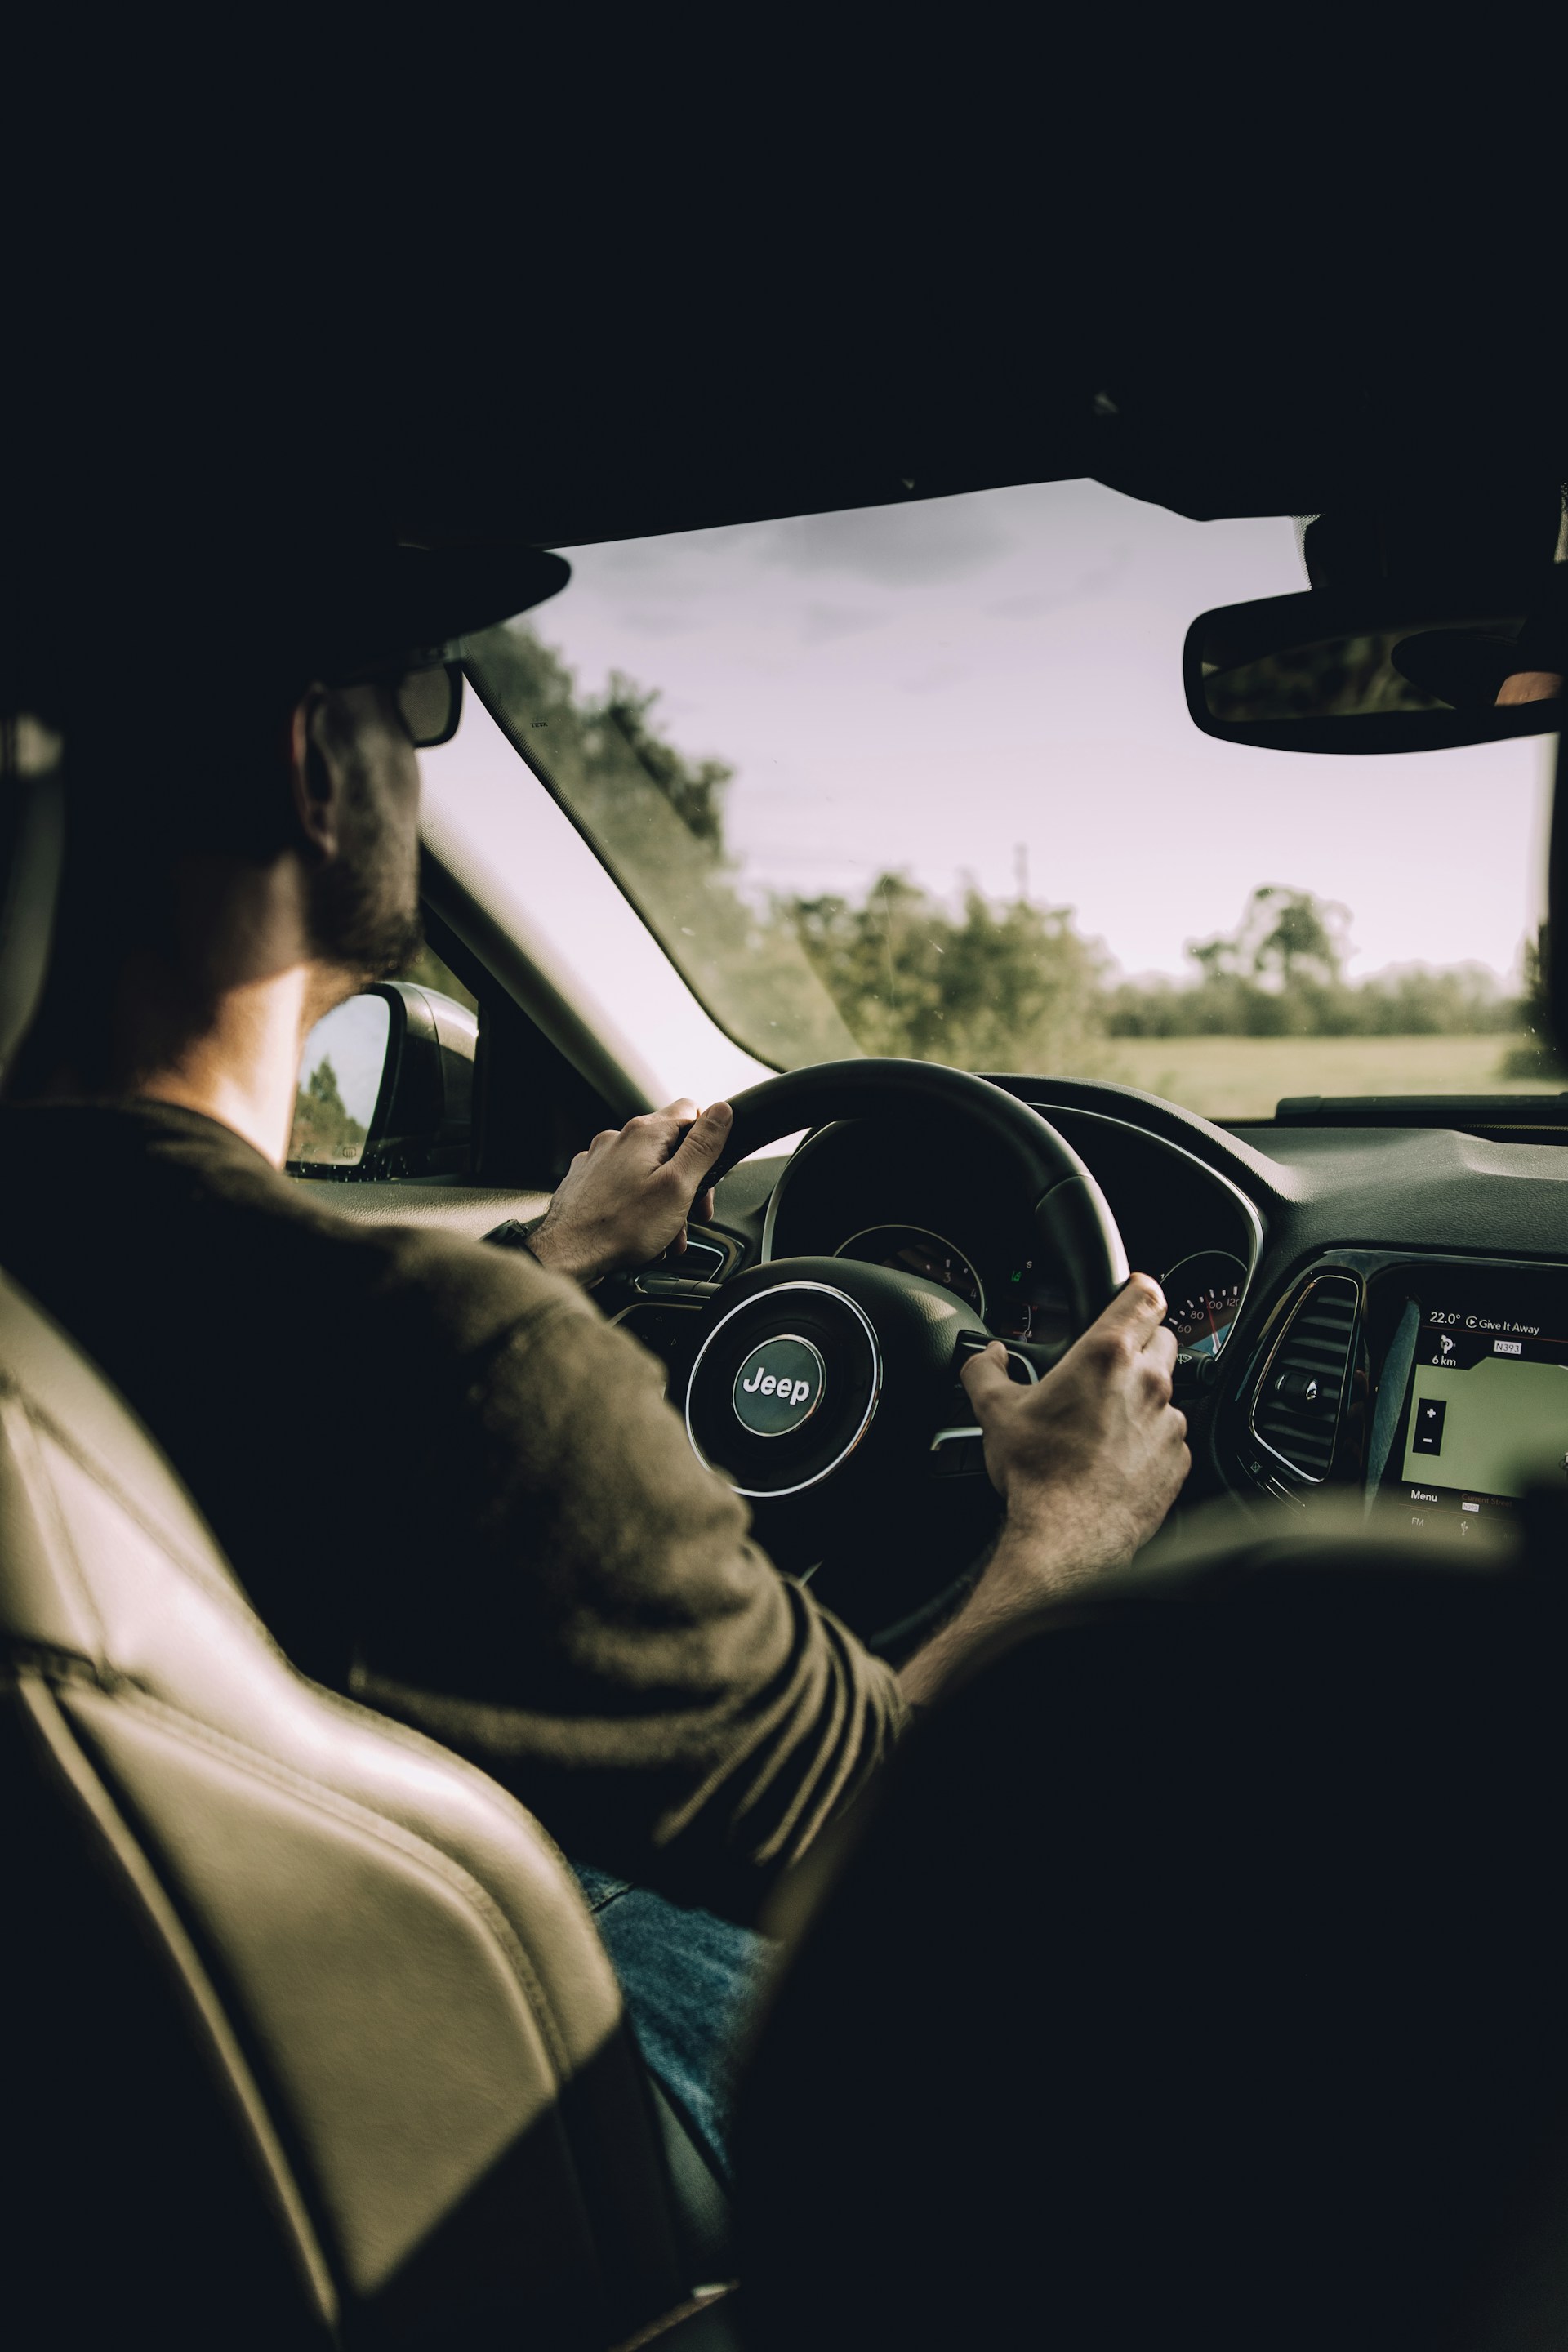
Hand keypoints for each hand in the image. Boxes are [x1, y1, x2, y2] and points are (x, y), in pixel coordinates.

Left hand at [528, 1098, 732, 1285]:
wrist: (567, 1255)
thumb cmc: (619, 1227)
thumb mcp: (678, 1186)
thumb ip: (703, 1146)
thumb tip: (721, 1112)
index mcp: (644, 1133)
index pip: (690, 1112)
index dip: (707, 1140)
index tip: (710, 1169)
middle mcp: (617, 1139)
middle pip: (669, 1147)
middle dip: (687, 1182)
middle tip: (693, 1213)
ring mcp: (598, 1160)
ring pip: (646, 1172)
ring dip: (663, 1202)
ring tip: (666, 1233)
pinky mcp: (586, 1182)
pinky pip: (623, 1188)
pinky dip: (637, 1207)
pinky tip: (641, 1232)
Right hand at [959, 1273, 1188, 1585]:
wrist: (1067, 1537)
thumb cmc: (1038, 1474)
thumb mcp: (995, 1411)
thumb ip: (985, 1369)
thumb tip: (986, 1356)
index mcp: (1105, 1355)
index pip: (1144, 1295)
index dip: (1138, 1289)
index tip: (1130, 1293)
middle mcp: (1147, 1382)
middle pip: (1161, 1338)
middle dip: (1139, 1343)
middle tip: (1104, 1365)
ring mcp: (1169, 1422)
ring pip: (1166, 1390)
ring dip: (1142, 1395)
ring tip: (1103, 1421)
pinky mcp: (1178, 1459)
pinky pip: (1170, 1435)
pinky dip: (1149, 1439)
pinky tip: (1117, 1456)